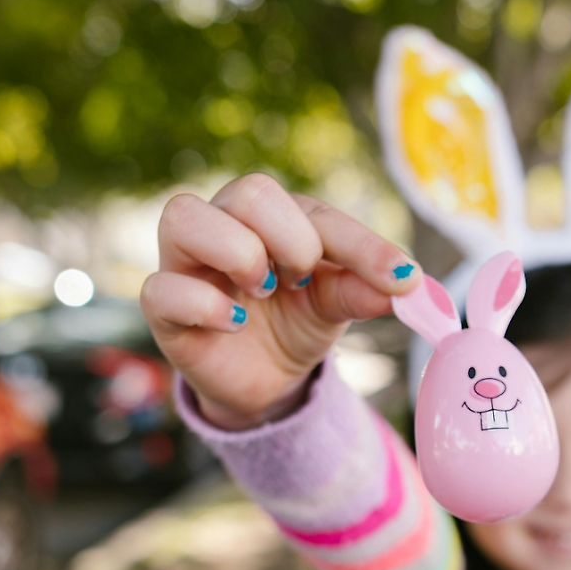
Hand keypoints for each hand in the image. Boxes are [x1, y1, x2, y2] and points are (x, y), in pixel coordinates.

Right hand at [140, 174, 421, 430]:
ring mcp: (186, 262)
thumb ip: (366, 289)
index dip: (363, 245)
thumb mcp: (339, 304)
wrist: (266, 379)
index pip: (316, 212)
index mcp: (277, 215)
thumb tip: (409, 285)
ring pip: (186, 215)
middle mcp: (226, 223)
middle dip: (292, 239)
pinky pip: (161, 288)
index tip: (403, 279)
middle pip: (250, 191)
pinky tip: (234, 323)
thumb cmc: (298, 321)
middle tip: (303, 280)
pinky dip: (203, 304)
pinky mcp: (163, 307)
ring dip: (239, 253)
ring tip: (265, 290)